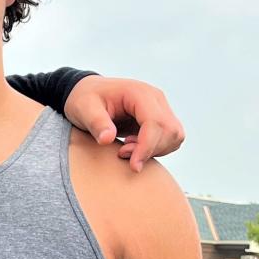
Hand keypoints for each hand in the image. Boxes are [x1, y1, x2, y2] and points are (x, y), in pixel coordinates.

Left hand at [64, 75, 185, 170]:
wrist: (86, 93)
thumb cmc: (84, 99)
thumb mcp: (84, 109)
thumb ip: (96, 123)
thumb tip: (107, 139)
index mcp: (139, 93)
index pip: (156, 122)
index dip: (147, 147)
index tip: (133, 165)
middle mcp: (155, 99)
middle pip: (171, 131)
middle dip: (150, 150)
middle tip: (121, 153)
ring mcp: (159, 109)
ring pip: (174, 137)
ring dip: (153, 151)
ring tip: (124, 149)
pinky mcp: (158, 119)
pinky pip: (168, 140)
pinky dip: (154, 149)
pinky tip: (132, 146)